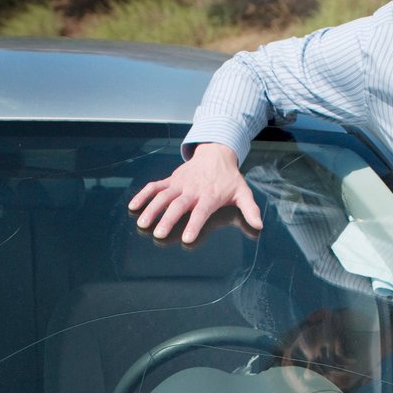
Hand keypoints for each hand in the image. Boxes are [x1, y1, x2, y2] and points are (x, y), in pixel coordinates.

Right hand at [129, 143, 263, 243]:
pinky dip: (143, 194)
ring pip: (163, 196)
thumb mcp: (243, 192)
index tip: (187, 238)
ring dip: (152, 209)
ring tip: (142, 223)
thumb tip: (259, 225)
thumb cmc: (229, 178)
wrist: (216, 153)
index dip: (194, 224)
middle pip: (178, 205)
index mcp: (209, 196)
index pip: (201, 212)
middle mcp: (192, 190)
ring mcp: (179, 184)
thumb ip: (250, 209)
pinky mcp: (171, 180)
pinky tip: (133, 206)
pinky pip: (154, 186)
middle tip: (159, 234)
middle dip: (168, 219)